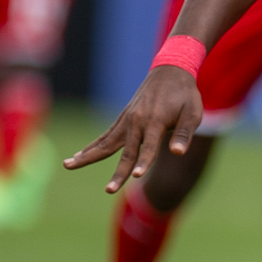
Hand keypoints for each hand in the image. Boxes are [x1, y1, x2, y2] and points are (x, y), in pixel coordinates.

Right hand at [64, 66, 203, 192]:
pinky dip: (91, 147)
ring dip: (87, 156)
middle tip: (109, 190)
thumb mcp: (193, 113)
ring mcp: (127, 120)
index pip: (149, 147)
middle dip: (118, 173)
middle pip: (126, 152)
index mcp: (155, 120)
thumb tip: (179, 153)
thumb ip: (185, 134)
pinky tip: (78, 156)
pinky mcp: (123, 119)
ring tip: (68, 165)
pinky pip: (105, 136)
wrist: (171, 71)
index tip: (136, 176)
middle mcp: (137, 121)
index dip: (144, 162)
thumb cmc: (185, 95)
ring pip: (105, 143)